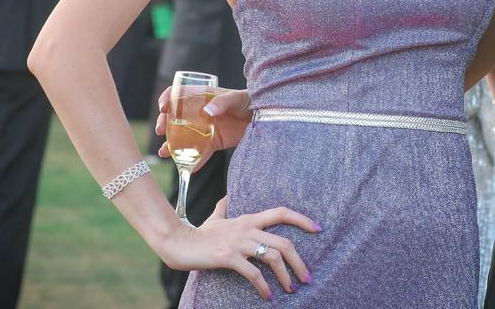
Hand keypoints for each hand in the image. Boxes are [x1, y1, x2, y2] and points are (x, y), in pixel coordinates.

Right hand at [156, 196, 320, 298]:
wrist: (177, 242)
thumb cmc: (197, 234)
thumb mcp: (215, 218)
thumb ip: (224, 208)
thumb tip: (227, 197)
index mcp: (248, 218)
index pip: (281, 212)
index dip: (301, 219)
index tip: (317, 228)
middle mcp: (247, 228)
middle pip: (284, 241)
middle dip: (299, 261)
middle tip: (307, 277)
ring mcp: (238, 242)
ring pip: (273, 256)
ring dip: (286, 276)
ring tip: (292, 289)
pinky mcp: (228, 257)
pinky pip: (253, 273)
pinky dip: (264, 286)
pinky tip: (268, 296)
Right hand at [157, 87, 252, 170]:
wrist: (266, 118)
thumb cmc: (250, 101)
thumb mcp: (237, 98)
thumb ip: (223, 102)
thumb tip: (207, 110)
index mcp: (203, 97)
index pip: (180, 93)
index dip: (168, 98)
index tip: (163, 107)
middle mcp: (200, 113)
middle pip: (175, 117)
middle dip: (164, 123)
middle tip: (160, 131)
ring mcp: (206, 129)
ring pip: (183, 137)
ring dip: (171, 144)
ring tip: (164, 152)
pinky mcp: (214, 143)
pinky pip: (201, 153)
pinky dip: (194, 162)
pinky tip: (187, 169)